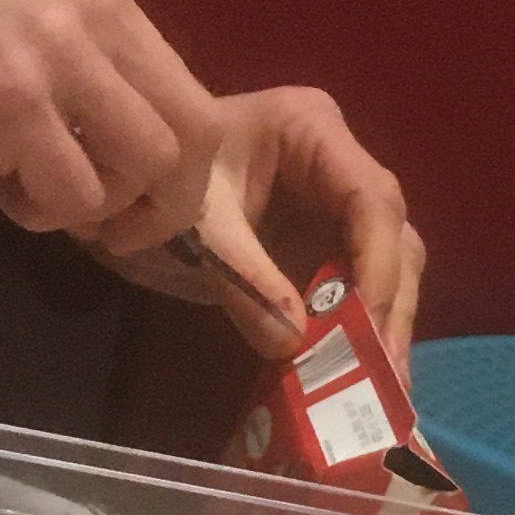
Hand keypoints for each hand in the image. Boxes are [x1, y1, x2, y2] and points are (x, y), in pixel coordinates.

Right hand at [0, 0, 218, 252]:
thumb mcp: (5, 1)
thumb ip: (76, 53)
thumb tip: (123, 136)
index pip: (183, 82)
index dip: (172, 158)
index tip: (132, 190)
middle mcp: (88, 1)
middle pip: (194, 130)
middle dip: (167, 200)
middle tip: (114, 225)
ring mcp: (55, 50)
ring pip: (147, 168)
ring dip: (99, 205)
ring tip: (33, 191)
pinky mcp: (13, 104)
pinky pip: (73, 195)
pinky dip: (40, 213)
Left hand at [92, 86, 423, 357]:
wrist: (121, 192)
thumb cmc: (150, 187)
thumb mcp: (193, 230)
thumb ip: (244, 279)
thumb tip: (295, 342)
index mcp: (311, 129)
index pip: (371, 198)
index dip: (378, 263)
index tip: (367, 324)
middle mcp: (340, 165)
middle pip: (393, 236)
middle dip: (390, 305)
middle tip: (387, 370)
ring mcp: (338, 209)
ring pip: (389, 268)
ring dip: (385, 327)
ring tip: (382, 385)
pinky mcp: (329, 247)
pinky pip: (361, 291)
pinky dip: (361, 333)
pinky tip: (362, 375)